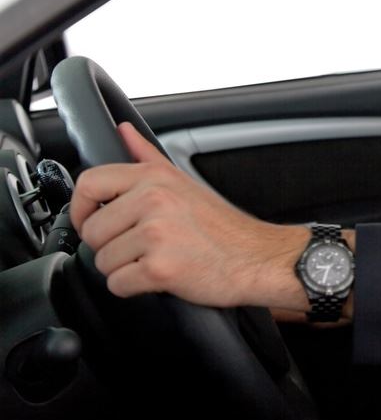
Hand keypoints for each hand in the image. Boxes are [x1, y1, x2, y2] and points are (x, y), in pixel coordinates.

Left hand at [69, 122, 309, 309]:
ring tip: (156, 260)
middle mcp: (153, 200)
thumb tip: (123, 130)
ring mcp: (156, 234)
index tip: (92, 221)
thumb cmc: (223, 226)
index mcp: (155, 177)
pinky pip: (118, 284)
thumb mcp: (183, 181)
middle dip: (110, 246)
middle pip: (92, 231)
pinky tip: (160, 277)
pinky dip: (135, 288)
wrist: (258, 258)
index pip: (89, 183)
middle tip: (141, 247)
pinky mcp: (160, 268)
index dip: (81, 208)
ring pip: (103, 261)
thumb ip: (146, 155)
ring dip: (124, 269)